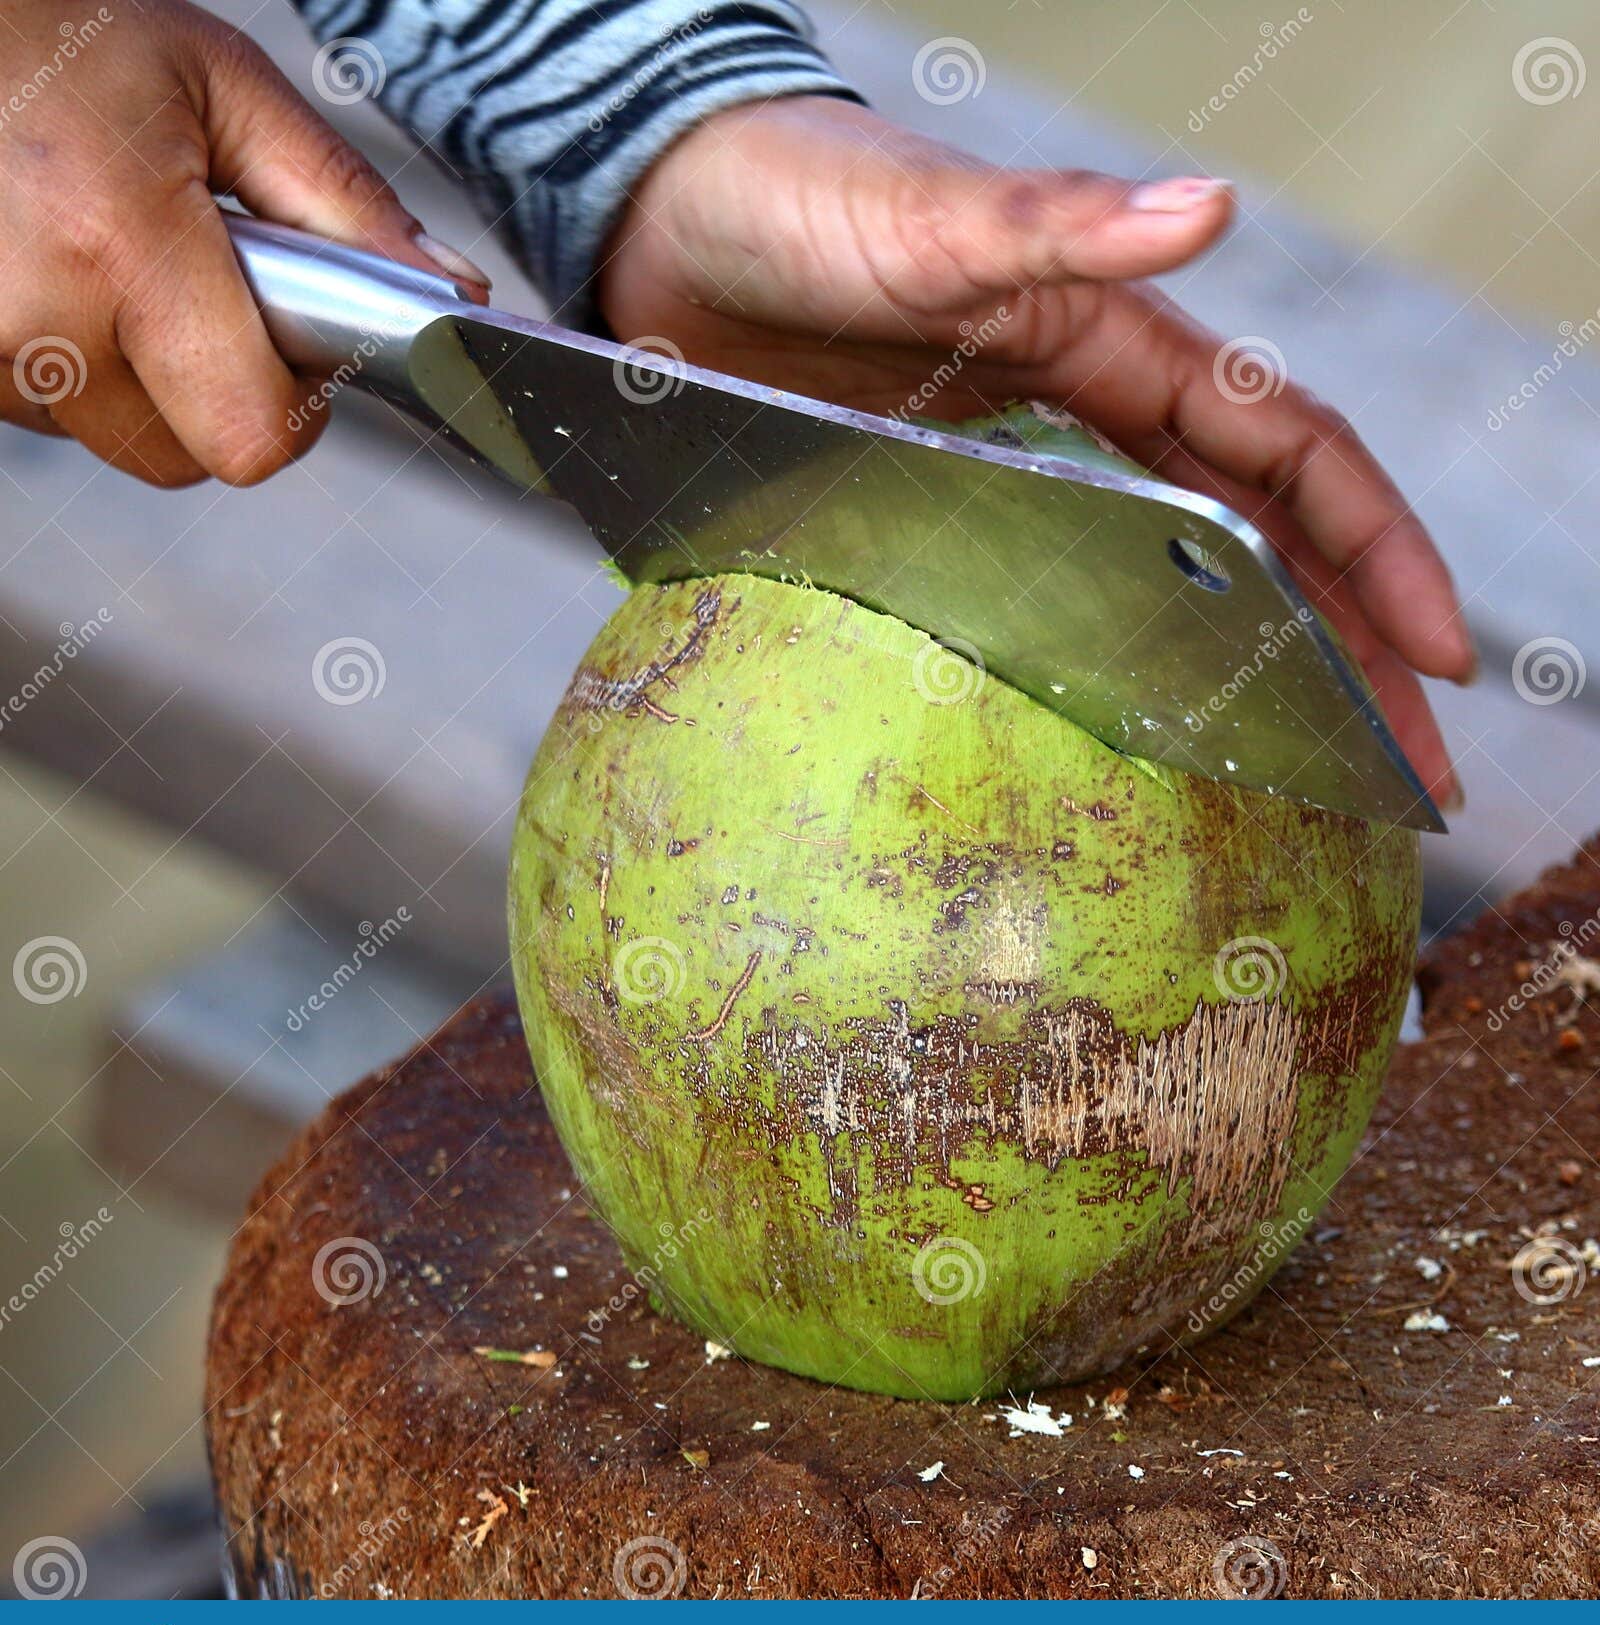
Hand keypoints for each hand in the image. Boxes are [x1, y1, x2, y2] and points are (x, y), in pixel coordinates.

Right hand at [0, 0, 486, 487]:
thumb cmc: (59, 33)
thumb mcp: (223, 86)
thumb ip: (345, 201)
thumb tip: (456, 296)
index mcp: (121, 242)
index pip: (254, 436)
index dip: (294, 406)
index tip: (292, 341)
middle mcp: (38, 314)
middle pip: (191, 459)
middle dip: (221, 393)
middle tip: (200, 287)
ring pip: (121, 440)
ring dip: (145, 377)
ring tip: (116, 259)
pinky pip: (57, 413)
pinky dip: (80, 364)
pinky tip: (65, 271)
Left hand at [598, 97, 1469, 808]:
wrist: (670, 225)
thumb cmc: (799, 199)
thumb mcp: (925, 220)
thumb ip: (1053, 222)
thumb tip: (1208, 206)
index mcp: (1120, 346)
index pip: (1292, 456)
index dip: (1378, 550)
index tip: (1438, 654)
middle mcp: (1095, 418)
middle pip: (1264, 545)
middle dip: (1351, 650)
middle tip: (1408, 775)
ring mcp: (1029, 474)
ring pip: (1177, 586)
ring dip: (1254, 677)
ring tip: (1310, 783)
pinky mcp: (951, 515)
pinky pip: (1057, 603)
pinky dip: (1117, 668)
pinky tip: (1140, 741)